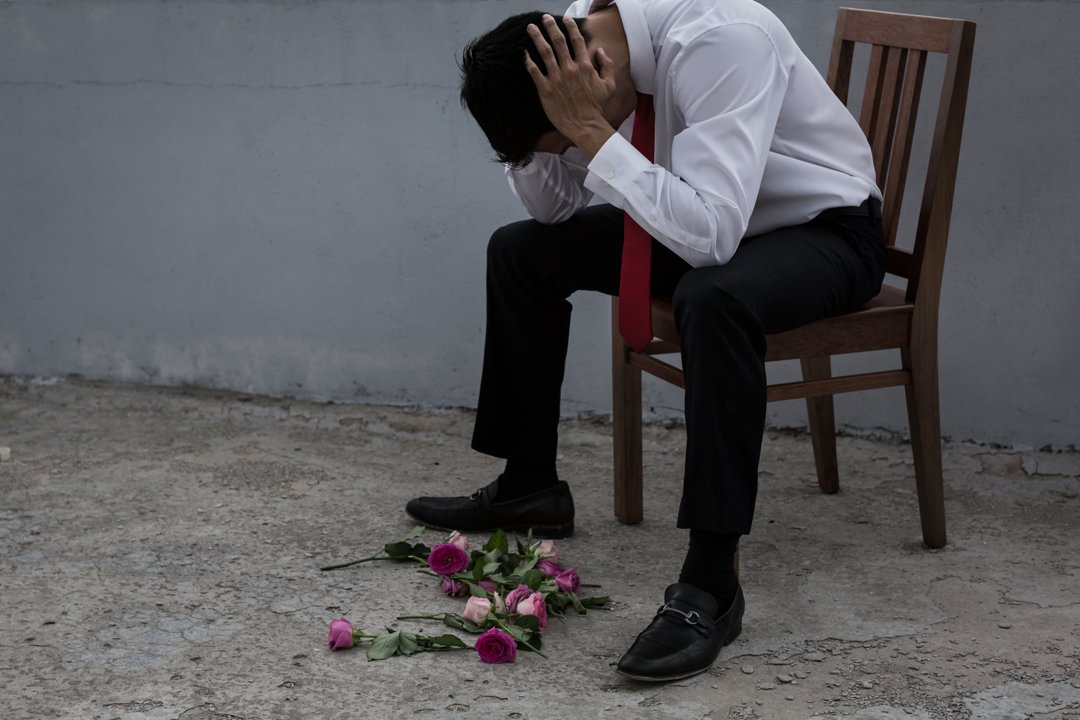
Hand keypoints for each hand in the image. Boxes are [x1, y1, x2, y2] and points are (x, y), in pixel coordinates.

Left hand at [524, 15, 616, 157]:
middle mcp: (569, 69)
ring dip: (537, 38)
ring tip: (530, 28)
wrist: (585, 126)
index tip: (565, 19)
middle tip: (544, 18)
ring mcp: (556, 79)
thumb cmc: (597, 107)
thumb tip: (600, 51)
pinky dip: (528, 61)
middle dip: (550, 27)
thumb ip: (607, 65)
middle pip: (558, 41)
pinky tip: (524, 52)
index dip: (570, 27)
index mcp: (584, 66)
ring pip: (545, 52)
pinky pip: (534, 71)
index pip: (576, 40)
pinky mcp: (545, 90)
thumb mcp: (609, 85)